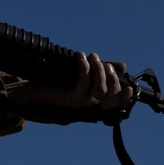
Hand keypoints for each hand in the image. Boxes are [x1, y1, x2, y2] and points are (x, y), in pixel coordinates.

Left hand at [7, 52, 132, 111]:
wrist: (34, 87)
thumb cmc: (57, 80)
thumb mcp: (83, 73)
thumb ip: (102, 70)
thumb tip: (122, 66)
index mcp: (94, 103)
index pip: (115, 104)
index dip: (125, 98)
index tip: (129, 86)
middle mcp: (88, 108)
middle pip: (110, 98)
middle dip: (112, 77)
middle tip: (104, 63)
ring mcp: (80, 106)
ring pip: (100, 91)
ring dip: (99, 70)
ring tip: (93, 57)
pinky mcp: (70, 101)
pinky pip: (84, 85)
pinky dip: (85, 69)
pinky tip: (81, 58)